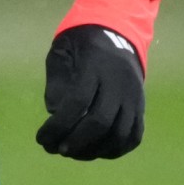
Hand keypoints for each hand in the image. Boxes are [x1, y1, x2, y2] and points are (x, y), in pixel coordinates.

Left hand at [35, 24, 145, 160]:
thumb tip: (55, 113)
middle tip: (58, 149)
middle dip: (76, 142)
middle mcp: (120, 82)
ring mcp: (134, 96)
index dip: (58, 126)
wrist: (118, 31)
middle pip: (101, 122)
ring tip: (75, 153)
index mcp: (96, 66)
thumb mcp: (62, 51)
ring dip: (95, 151)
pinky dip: (116, 150)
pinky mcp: (142, 106)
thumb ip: (56, 81)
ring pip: (120, 134)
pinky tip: (97, 151)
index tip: (41, 139)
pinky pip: (134, 136)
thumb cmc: (82, 44)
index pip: (78, 102)